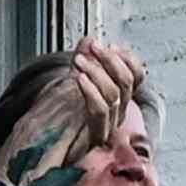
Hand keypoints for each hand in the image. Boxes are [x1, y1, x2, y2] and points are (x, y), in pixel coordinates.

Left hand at [0, 35, 146, 170]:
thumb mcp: (75, 80)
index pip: (137, 76)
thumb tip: (88, 39)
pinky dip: (91, 91)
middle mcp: (120, 113)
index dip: (128, 59)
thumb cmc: (62, 113)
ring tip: (79, 61)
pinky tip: (78, 78)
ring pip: (114, 95)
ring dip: (97, 73)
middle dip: (109, 61)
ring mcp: (110, 126)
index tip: (112, 46)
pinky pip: (100, 111)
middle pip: (126, 83)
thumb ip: (85, 59)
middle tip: (93, 47)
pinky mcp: (97, 135)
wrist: (47, 145)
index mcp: (120, 98)